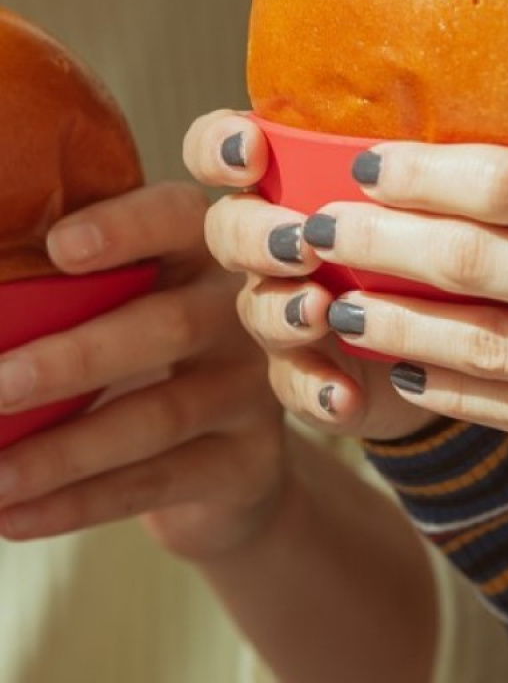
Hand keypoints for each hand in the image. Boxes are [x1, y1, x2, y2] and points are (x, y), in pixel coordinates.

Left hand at [0, 181, 284, 559]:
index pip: (180, 219)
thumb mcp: (126, 308)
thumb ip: (69, 292)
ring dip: (66, 449)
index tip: (59, 248)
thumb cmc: (146, 357)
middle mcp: (247, 312)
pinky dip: (80, 503)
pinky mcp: (249, 461)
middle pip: (173, 325)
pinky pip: (161, 482)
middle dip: (78, 357)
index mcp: (206, 252)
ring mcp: (254, 389)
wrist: (229, 456)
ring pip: (161, 415)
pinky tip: (14, 516)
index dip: (129, 228)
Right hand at [182, 111, 431, 441]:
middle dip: (256, 235)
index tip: (252, 152)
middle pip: (228, 229)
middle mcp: (271, 243)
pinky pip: (293, 384)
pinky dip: (316, 390)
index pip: (220, 151)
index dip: (219, 148)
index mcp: (288, 185)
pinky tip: (343, 397)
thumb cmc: (430, 237)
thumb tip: (433, 135)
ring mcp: (280, 310)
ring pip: (255, 305)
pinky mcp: (302, 373)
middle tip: (302, 243)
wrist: (451, 335)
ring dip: (282, 309)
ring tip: (318, 312)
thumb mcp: (420, 194)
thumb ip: (407, 166)